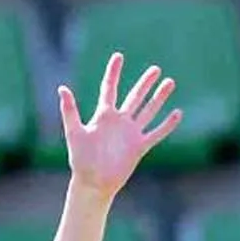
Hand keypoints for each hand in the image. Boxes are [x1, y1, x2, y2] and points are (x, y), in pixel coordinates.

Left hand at [58, 51, 182, 197]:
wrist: (92, 184)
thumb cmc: (81, 160)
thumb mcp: (74, 133)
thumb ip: (70, 111)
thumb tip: (62, 88)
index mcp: (103, 116)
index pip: (109, 89)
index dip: (113, 73)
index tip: (118, 56)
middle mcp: (119, 122)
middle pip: (135, 97)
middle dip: (145, 83)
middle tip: (155, 69)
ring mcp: (130, 133)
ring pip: (148, 111)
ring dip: (159, 98)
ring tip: (170, 82)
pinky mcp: (139, 146)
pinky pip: (156, 133)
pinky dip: (167, 124)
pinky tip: (178, 113)